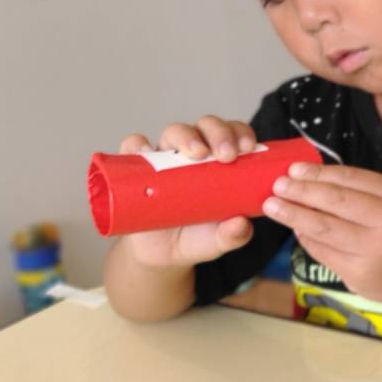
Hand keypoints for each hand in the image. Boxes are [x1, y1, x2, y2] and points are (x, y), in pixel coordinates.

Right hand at [116, 116, 257, 268]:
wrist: (162, 255)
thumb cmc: (198, 237)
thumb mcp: (219, 240)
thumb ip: (234, 234)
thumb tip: (241, 224)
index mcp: (222, 161)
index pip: (234, 134)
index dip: (241, 134)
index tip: (248, 148)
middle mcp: (195, 153)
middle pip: (207, 127)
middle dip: (218, 134)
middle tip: (226, 155)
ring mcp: (165, 158)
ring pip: (175, 131)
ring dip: (186, 137)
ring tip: (195, 154)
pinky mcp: (138, 168)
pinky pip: (133, 146)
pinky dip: (137, 144)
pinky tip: (145, 152)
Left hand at [262, 162, 381, 304]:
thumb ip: (359, 191)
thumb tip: (308, 178)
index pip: (350, 179)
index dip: (318, 173)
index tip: (293, 169)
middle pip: (335, 202)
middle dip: (301, 191)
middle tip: (276, 186)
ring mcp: (372, 251)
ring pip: (324, 228)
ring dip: (294, 215)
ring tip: (272, 206)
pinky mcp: (358, 274)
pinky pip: (323, 251)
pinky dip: (305, 238)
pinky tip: (296, 228)